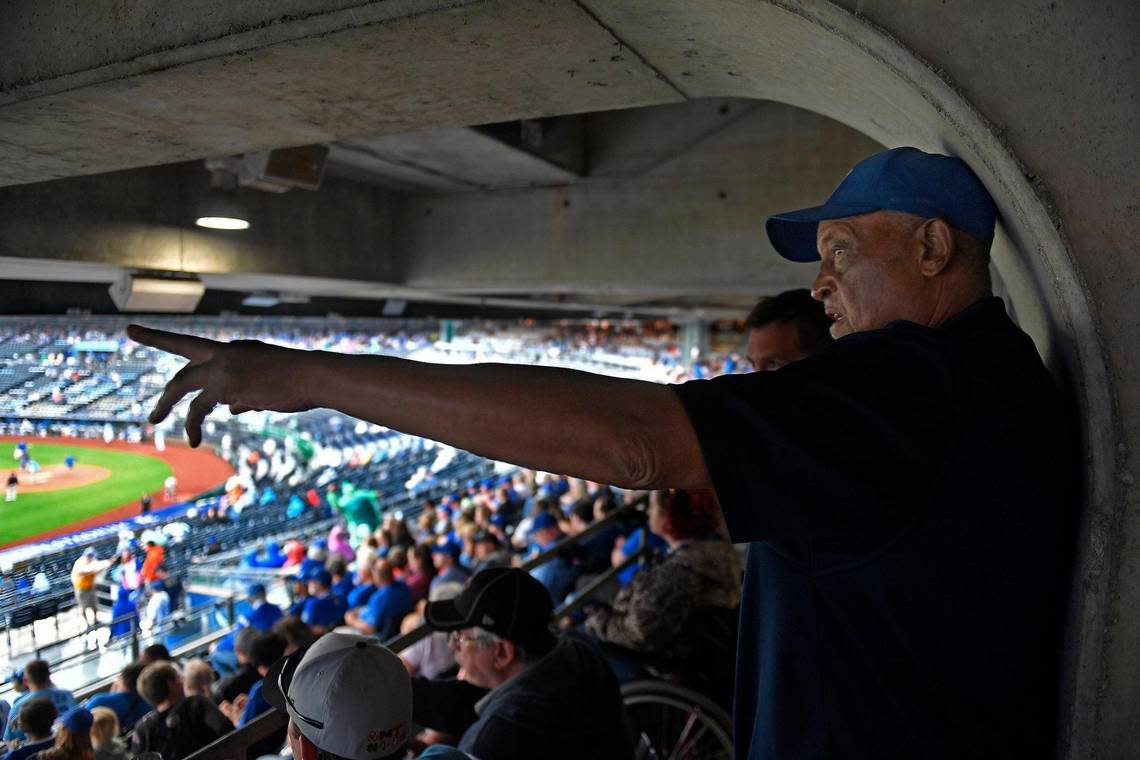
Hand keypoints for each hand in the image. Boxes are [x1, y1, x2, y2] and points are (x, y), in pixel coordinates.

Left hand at [127, 325, 317, 445]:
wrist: (314, 376)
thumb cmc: (299, 382)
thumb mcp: (266, 386)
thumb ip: (244, 395)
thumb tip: (230, 409)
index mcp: (235, 350)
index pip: (192, 345)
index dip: (159, 338)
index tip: (131, 330)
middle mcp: (224, 353)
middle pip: (182, 364)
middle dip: (160, 374)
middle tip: (143, 379)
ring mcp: (223, 367)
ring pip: (182, 385)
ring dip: (167, 405)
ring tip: (155, 420)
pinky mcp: (226, 385)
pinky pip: (199, 408)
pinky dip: (194, 424)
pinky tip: (195, 439)